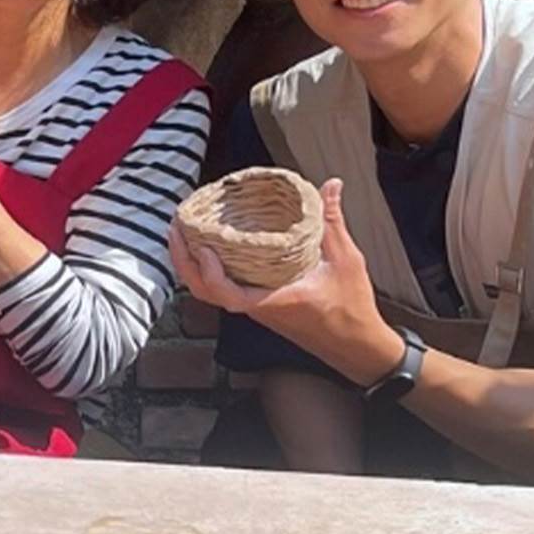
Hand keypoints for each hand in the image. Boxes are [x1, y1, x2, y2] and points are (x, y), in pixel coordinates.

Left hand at [168, 178, 403, 387]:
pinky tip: (212, 246)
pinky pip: (224, 289)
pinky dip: (210, 270)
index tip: (202, 247)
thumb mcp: (345, 260)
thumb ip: (332, 222)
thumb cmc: (351, 310)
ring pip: (211, 292)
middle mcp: (258, 307)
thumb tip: (330, 185)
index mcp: (274, 300)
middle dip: (184, 261)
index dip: (209, 274)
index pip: (228, 295)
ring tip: (185, 231)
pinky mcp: (260, 306)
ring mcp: (256, 308)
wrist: (357, 348)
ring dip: (193, 264)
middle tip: (176, 227)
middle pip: (206, 292)